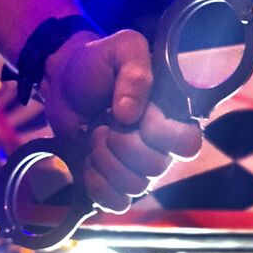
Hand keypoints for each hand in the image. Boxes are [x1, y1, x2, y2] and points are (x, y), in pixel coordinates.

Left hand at [40, 29, 201, 212]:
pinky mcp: (113, 182)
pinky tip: (88, 162)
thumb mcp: (122, 49)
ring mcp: (138, 167)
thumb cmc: (99, 63)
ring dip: (105, 162)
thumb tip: (129, 112)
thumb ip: (135, 72)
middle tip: (104, 121)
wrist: (64, 80)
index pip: (188, 144)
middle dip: (122, 144)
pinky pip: (116, 202)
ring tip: (94, 136)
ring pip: (135, 186)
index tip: (132, 112)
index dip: (159, 133)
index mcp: (173, 116)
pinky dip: (98, 185)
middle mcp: (161, 146)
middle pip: (156, 167)